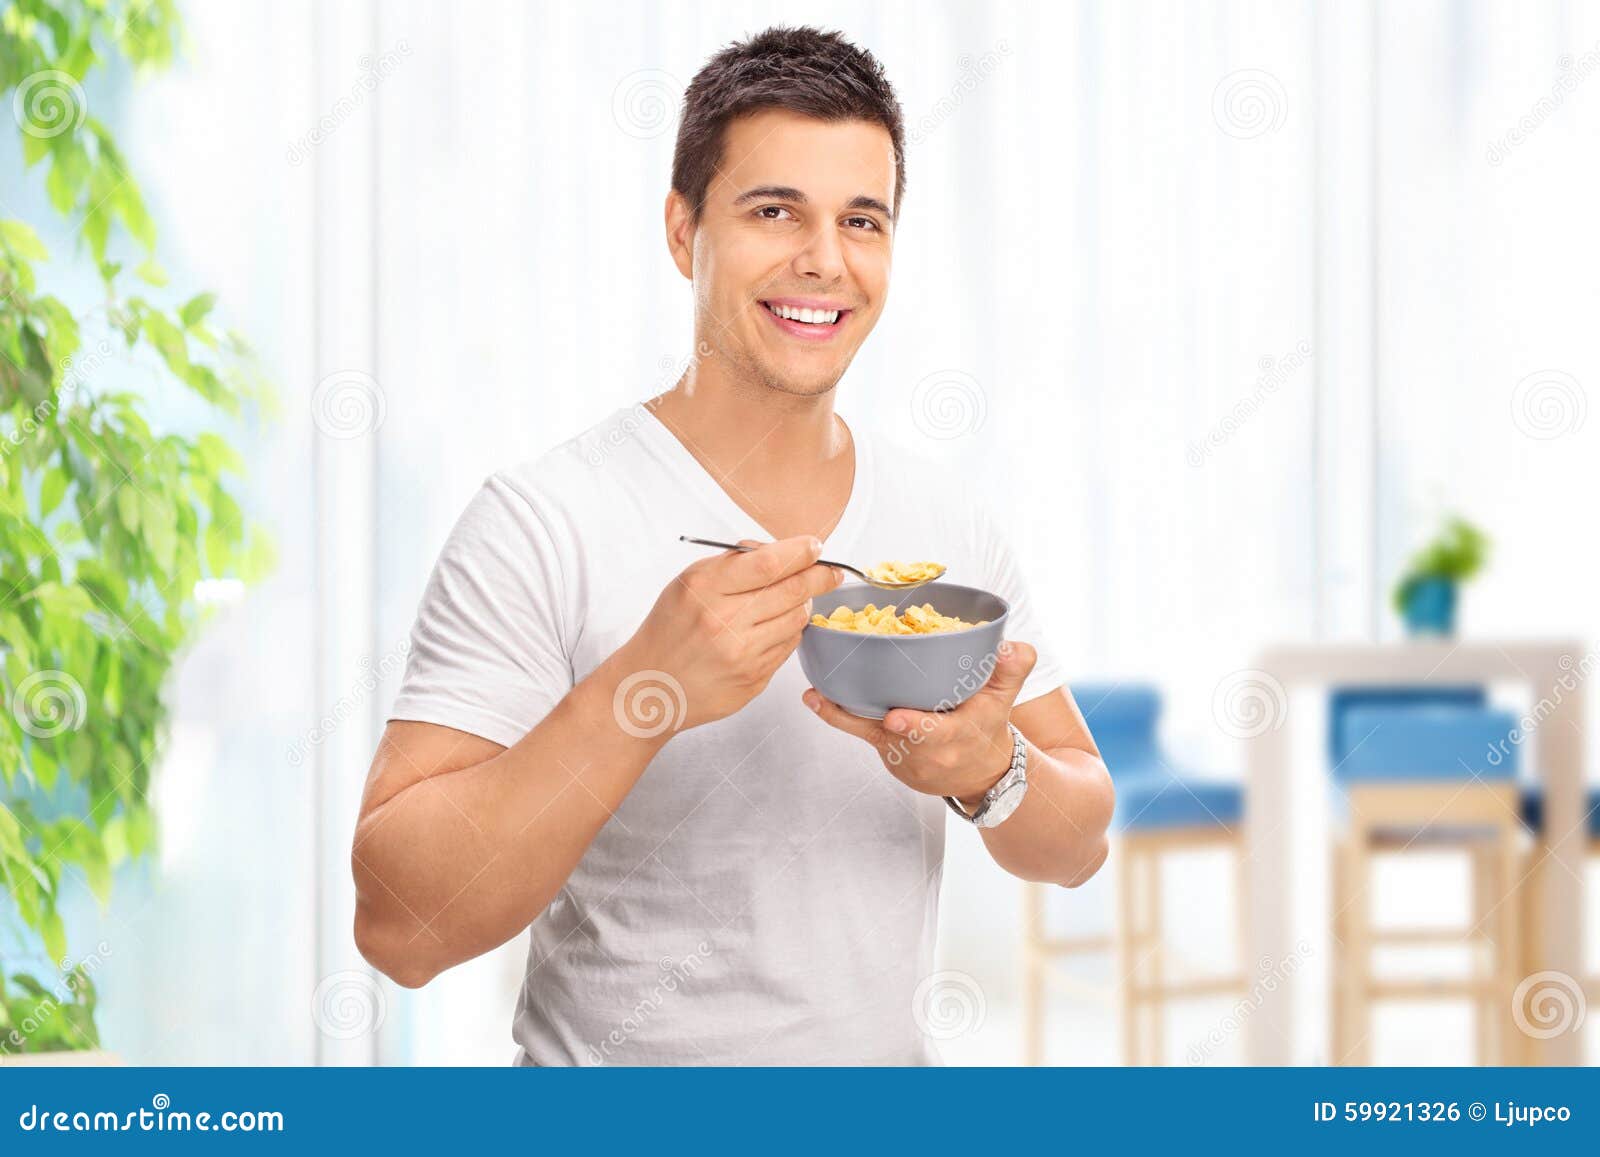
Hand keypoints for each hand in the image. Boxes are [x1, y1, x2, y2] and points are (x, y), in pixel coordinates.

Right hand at [614, 535, 842, 731]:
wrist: (650, 687)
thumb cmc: (669, 630)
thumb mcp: (688, 583)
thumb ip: (732, 564)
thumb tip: (781, 550)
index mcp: (704, 589)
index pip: (769, 563)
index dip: (800, 552)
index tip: (815, 546)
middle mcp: (724, 622)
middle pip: (793, 590)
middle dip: (820, 576)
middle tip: (831, 570)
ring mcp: (741, 655)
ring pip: (797, 619)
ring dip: (803, 604)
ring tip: (795, 598)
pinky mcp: (753, 680)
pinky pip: (788, 646)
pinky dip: (788, 631)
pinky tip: (775, 627)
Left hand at [802, 640, 1036, 803]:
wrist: (979, 773)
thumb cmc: (988, 726)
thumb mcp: (1005, 698)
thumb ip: (1012, 669)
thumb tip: (1014, 645)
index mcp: (957, 735)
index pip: (936, 733)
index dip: (916, 727)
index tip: (896, 719)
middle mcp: (926, 750)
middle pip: (894, 734)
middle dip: (867, 719)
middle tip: (836, 700)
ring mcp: (902, 753)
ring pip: (869, 732)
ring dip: (841, 713)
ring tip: (816, 695)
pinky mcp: (884, 750)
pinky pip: (858, 733)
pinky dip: (836, 716)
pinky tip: (814, 698)